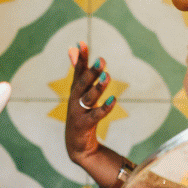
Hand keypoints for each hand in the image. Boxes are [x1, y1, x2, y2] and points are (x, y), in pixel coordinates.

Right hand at [65, 41, 114, 164]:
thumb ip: (79, 71)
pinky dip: (104, 107)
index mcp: (75, 90)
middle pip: (82, 83)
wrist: (76, 145)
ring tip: (107, 76)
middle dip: (91, 71)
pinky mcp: (84, 125)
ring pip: (89, 98)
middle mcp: (74, 99)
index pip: (77, 71)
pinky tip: (113, 99)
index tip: (82, 43)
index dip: (80, 58)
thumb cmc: (80, 114)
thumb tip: (74, 49)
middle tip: (102, 60)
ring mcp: (78, 112)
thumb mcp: (79, 92)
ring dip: (98, 87)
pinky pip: (96, 115)